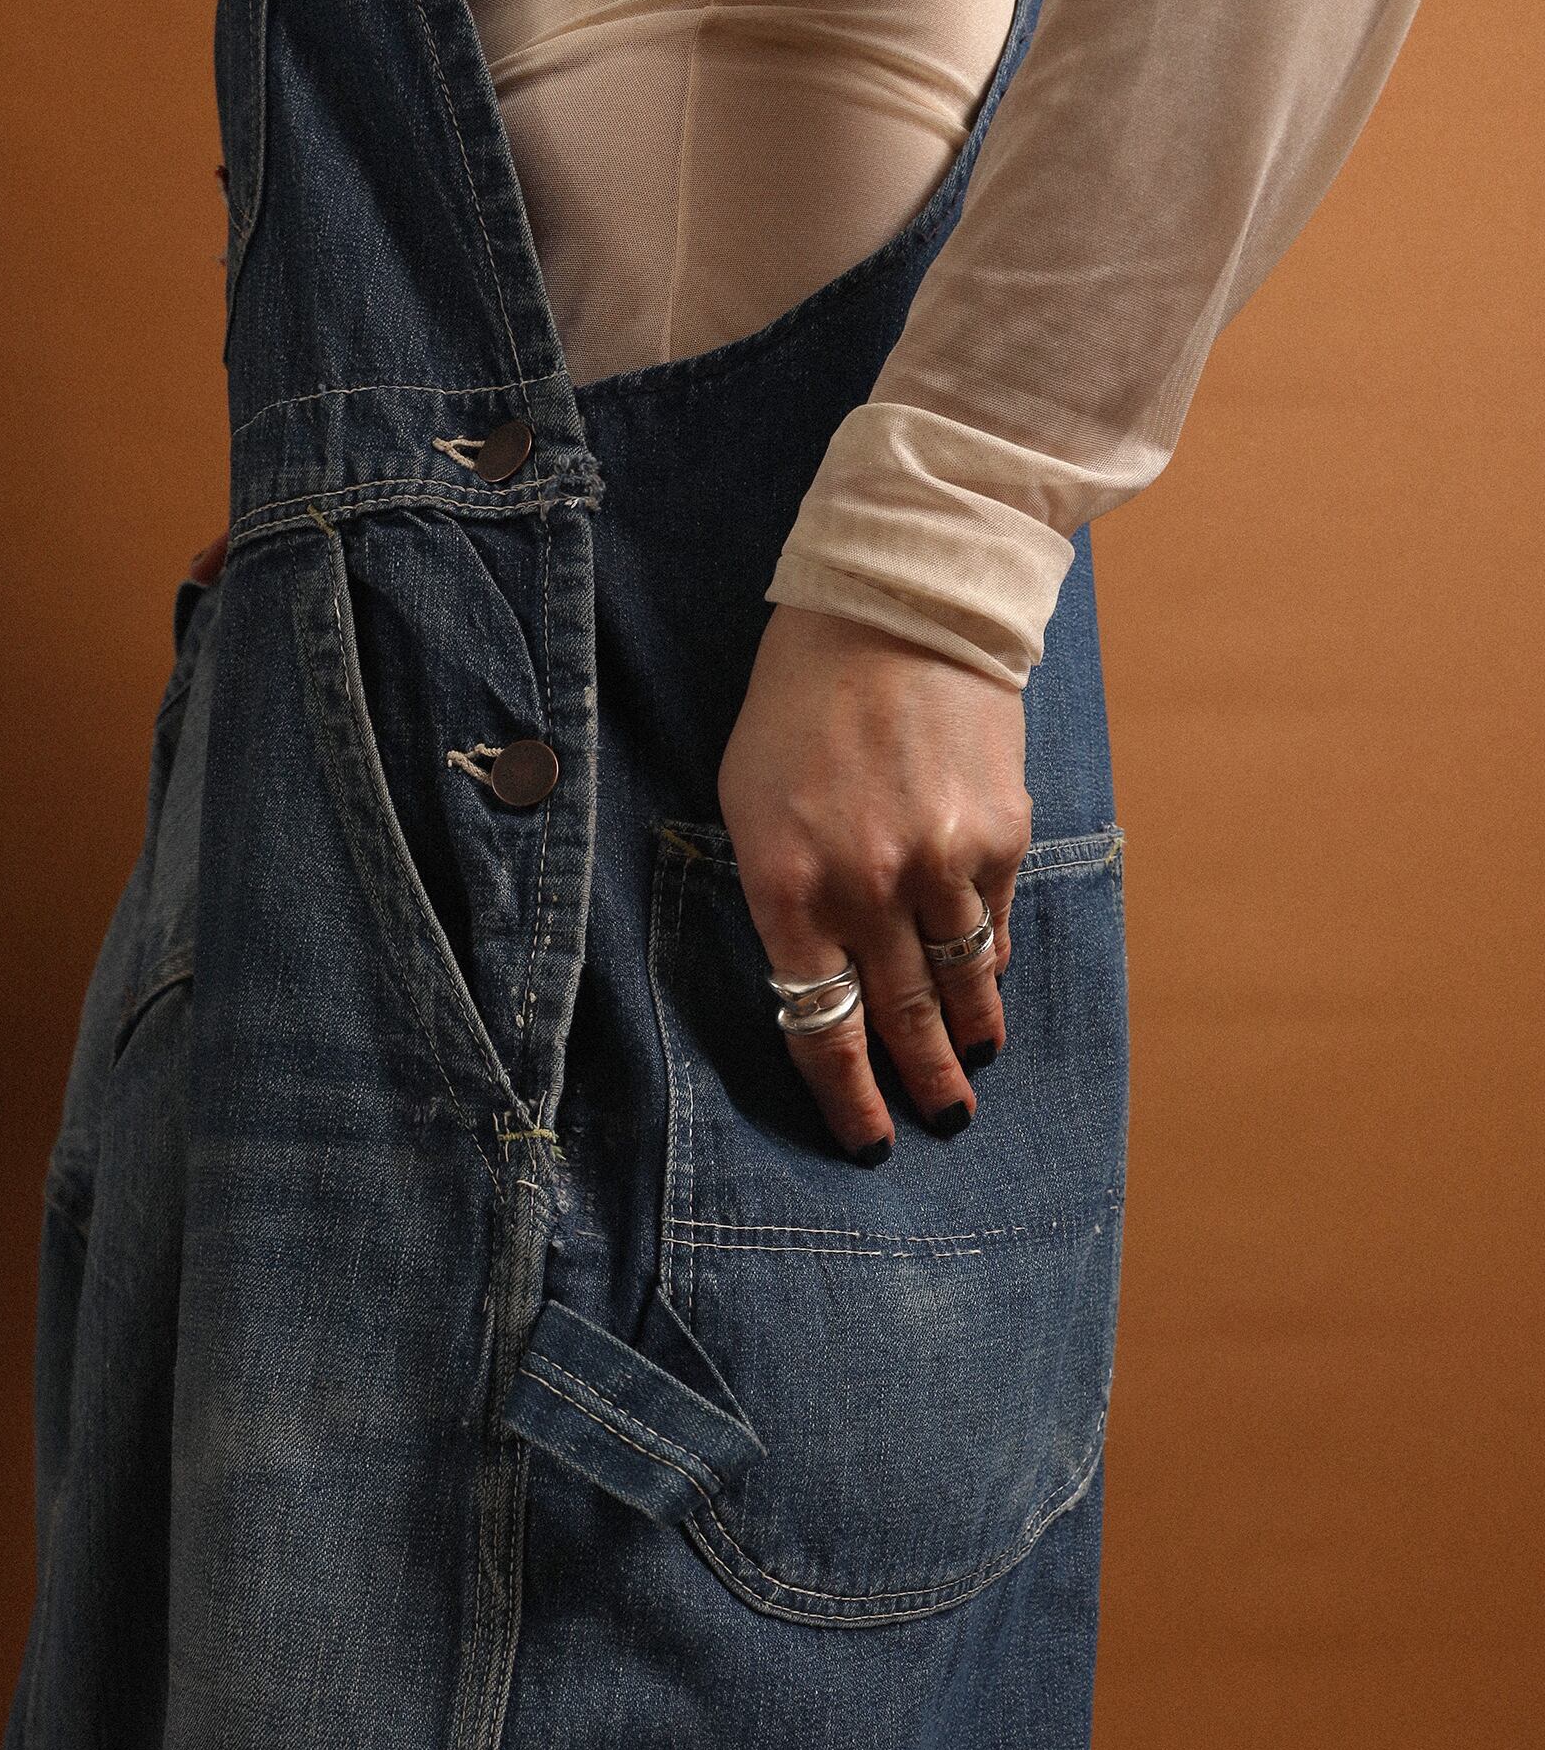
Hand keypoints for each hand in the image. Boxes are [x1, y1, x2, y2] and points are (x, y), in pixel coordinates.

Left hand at [716, 602, 1030, 1162]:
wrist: (894, 608)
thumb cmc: (801, 707)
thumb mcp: (751, 803)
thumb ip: (783, 897)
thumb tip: (829, 981)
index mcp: (787, 888)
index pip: (822, 1027)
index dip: (848, 1097)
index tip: (868, 1141)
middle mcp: (866, 889)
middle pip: (900, 1022)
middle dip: (923, 1085)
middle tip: (941, 1123)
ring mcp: (941, 865)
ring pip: (961, 985)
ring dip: (970, 1037)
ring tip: (977, 1067)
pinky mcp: (999, 835)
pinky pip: (993, 927)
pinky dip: (989, 963)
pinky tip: (987, 983)